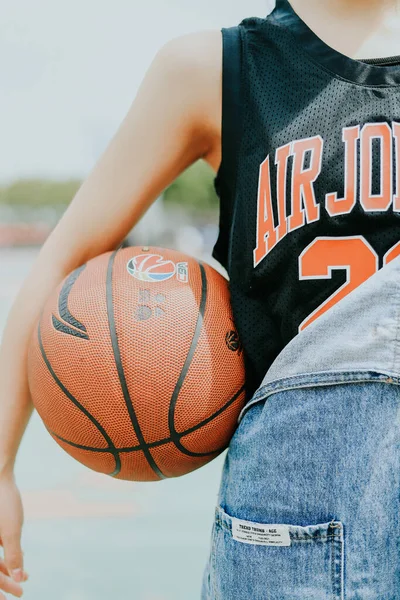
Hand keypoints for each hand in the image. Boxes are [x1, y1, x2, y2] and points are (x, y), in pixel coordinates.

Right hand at [0, 472, 28, 597]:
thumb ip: (13, 556)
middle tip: (20, 592)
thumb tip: (19, 579)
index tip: (14, 597)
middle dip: (4, 583)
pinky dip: (6, 555)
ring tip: (25, 578)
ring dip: (7, 570)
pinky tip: (21, 557)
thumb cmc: (4, 502)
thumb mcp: (11, 530)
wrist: (0, 475)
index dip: (1, 589)